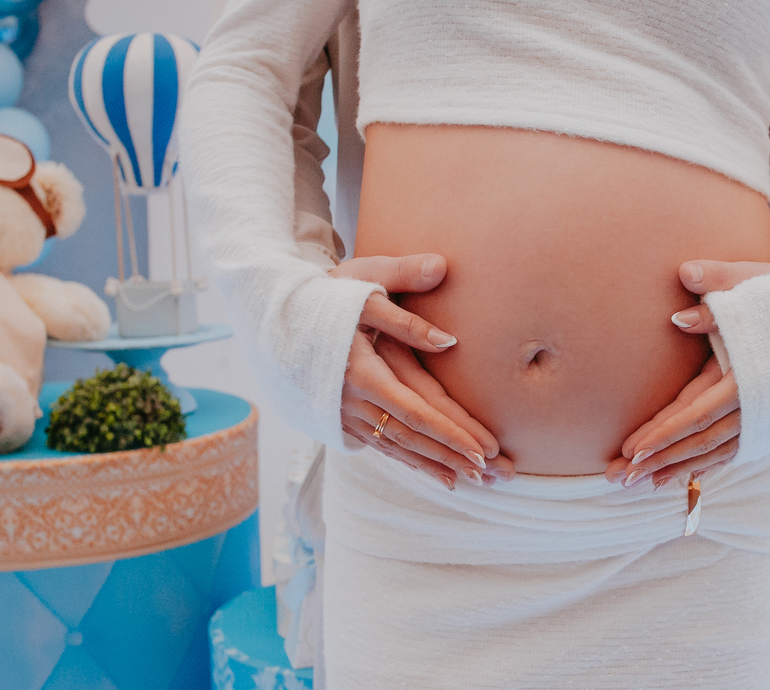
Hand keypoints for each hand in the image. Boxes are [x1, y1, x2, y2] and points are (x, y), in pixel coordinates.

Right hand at [331, 254, 508, 489]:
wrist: (276, 313)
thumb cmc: (327, 295)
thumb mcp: (366, 287)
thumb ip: (408, 312)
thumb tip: (450, 340)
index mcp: (363, 372)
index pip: (416, 411)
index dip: (452, 433)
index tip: (485, 449)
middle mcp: (353, 401)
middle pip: (411, 437)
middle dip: (453, 457)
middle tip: (493, 474)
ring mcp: (345, 414)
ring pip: (397, 447)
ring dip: (437, 466)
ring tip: (475, 481)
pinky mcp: (342, 418)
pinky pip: (382, 446)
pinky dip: (412, 462)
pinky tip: (438, 475)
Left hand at [605, 260, 769, 488]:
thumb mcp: (760, 284)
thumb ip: (720, 281)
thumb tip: (684, 275)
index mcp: (749, 375)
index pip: (697, 411)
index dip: (662, 432)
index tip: (631, 449)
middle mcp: (757, 406)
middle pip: (700, 440)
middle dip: (660, 460)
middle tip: (622, 477)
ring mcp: (766, 420)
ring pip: (715, 452)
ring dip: (676, 469)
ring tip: (640, 485)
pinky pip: (732, 451)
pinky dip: (704, 466)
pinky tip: (678, 477)